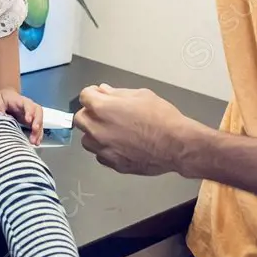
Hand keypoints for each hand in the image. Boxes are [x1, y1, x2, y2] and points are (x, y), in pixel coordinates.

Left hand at [0, 88, 43, 144]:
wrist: (5, 97)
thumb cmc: (2, 98)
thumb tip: (1, 116)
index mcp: (21, 101)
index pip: (28, 105)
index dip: (29, 112)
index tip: (28, 120)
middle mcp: (29, 107)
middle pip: (38, 113)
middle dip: (37, 122)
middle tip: (34, 131)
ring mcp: (31, 115)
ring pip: (39, 122)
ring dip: (38, 132)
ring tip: (34, 142)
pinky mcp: (31, 122)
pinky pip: (37, 128)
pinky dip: (38, 135)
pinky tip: (36, 143)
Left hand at [74, 84, 202, 174]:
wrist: (177, 145)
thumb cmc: (161, 116)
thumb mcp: (141, 95)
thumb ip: (117, 93)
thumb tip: (104, 91)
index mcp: (102, 108)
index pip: (84, 96)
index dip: (92, 93)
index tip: (100, 95)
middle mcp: (97, 129)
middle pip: (80, 119)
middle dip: (90, 113)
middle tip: (105, 112)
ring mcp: (104, 149)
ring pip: (87, 140)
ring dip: (94, 133)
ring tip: (112, 131)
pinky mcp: (113, 164)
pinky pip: (100, 155)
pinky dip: (106, 149)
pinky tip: (120, 145)